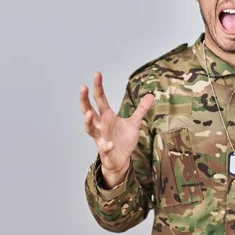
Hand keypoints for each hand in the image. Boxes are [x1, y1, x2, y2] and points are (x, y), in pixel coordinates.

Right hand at [80, 72, 153, 187]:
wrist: (120, 160)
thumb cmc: (123, 140)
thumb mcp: (134, 123)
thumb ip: (141, 109)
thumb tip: (151, 95)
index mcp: (106, 116)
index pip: (100, 99)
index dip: (98, 86)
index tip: (97, 74)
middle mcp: (100, 125)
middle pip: (88, 110)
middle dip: (85, 99)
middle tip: (83, 87)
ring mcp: (100, 137)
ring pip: (89, 128)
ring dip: (88, 121)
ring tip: (89, 113)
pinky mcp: (105, 150)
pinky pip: (104, 148)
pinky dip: (106, 146)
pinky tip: (110, 144)